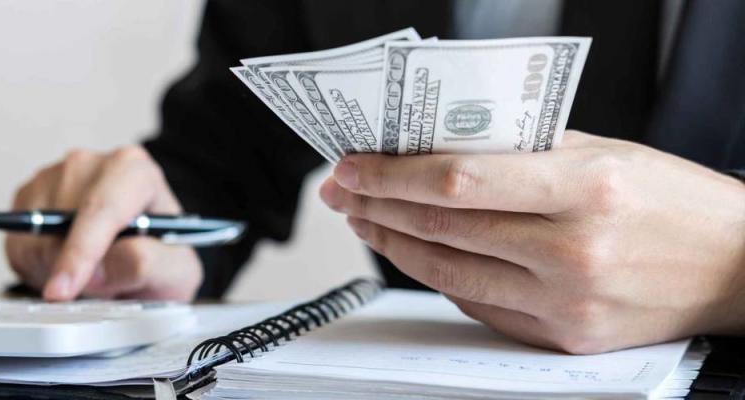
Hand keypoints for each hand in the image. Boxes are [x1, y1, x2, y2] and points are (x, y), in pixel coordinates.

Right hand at [5, 146, 201, 301]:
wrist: (142, 248)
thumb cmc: (160, 254)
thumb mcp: (176, 271)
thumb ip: (149, 265)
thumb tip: (101, 268)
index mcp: (133, 170)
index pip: (100, 208)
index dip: (79, 253)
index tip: (63, 290)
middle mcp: (90, 164)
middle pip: (61, 221)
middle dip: (71, 267)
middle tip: (100, 286)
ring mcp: (54, 176)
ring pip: (33, 235)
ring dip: (54, 268)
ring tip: (88, 273)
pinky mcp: (28, 196)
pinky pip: (16, 243)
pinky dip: (36, 266)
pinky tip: (66, 265)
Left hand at [320, 131, 744, 353]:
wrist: (736, 268)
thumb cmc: (674, 203)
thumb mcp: (604, 152)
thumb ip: (523, 151)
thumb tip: (438, 149)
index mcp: (587, 188)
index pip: (459, 180)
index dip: (393, 175)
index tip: (354, 167)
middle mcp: (575, 251)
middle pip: (443, 228)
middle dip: (379, 207)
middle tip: (346, 192)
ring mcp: (567, 302)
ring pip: (450, 273)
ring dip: (396, 246)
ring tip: (368, 222)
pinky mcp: (564, 338)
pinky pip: (479, 305)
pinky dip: (441, 277)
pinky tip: (420, 254)